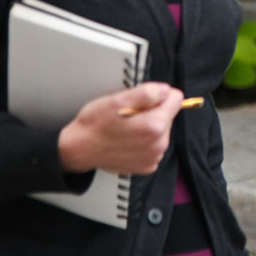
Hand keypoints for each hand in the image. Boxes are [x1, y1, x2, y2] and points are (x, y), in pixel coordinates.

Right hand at [57, 82, 182, 174]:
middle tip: (129, 113)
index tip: (143, 98)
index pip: (176, 98)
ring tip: (126, 126)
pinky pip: (154, 144)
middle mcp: (158, 144)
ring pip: (161, 129)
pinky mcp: (147, 165)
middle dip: (152, 111)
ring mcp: (153, 157)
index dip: (159, 94)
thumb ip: (146, 93)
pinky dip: (143, 140)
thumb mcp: (117, 100)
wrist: (79, 149)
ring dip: (147, 125)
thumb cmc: (94, 124)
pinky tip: (127, 139)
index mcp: (155, 126)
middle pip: (168, 114)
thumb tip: (165, 90)